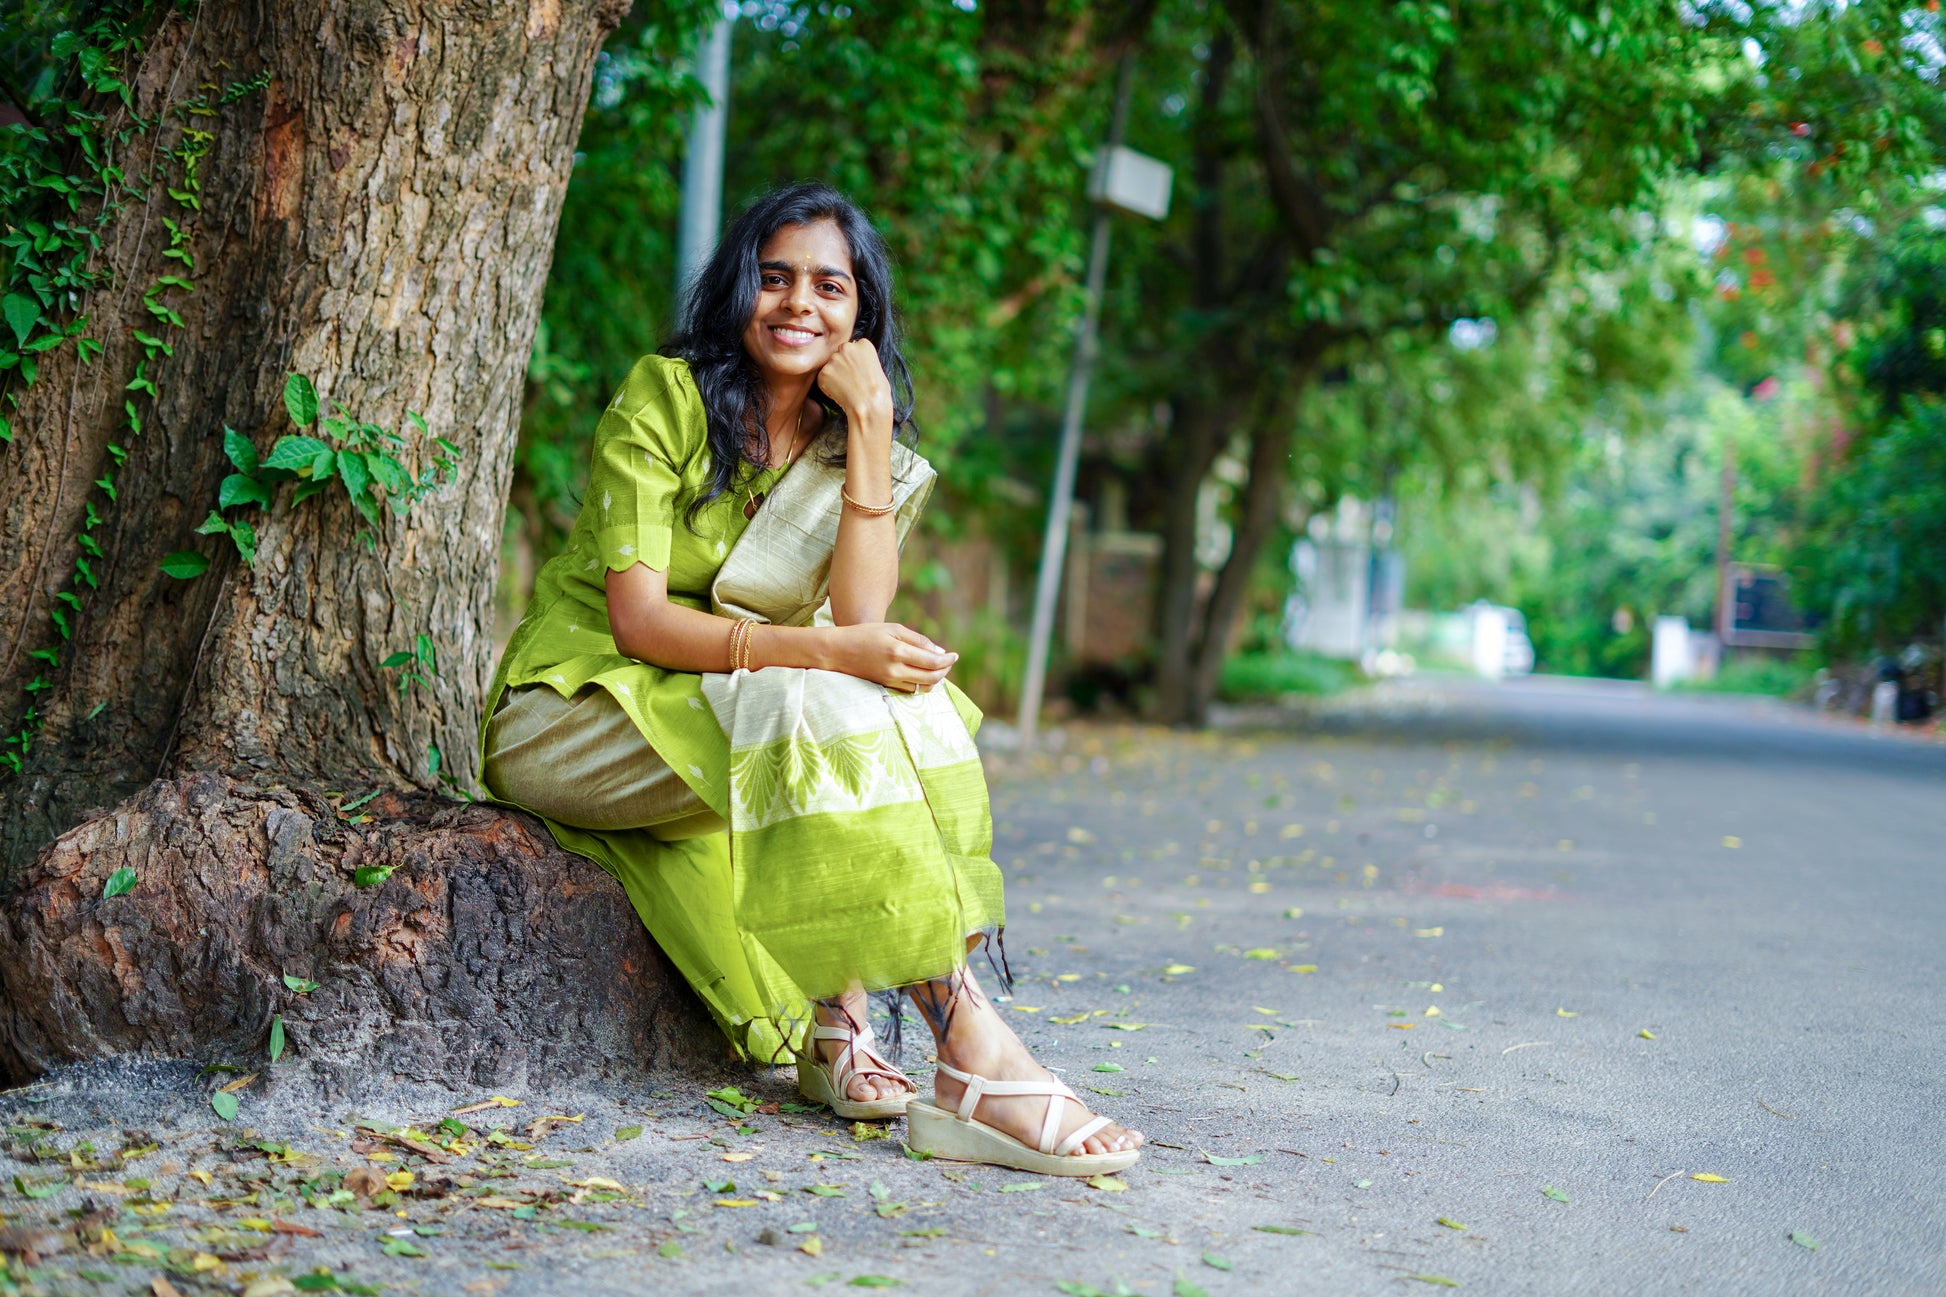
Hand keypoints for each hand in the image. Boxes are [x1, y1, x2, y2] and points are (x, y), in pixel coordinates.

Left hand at [816, 338, 893, 428]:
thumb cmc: (878, 391)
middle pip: (840, 355)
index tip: (860, 373)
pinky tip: (841, 394)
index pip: (853, 349)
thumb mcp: (877, 368)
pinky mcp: (824, 372)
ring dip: (835, 377)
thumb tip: (854, 364)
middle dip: (842, 366)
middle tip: (851, 382)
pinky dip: (828, 388)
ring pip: (831, 367)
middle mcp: (847, 347)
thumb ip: (863, 360)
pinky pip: (823, 379)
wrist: (870, 405)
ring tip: (848, 389)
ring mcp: (834, 359)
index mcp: (863, 344)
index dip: (855, 363)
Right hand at [826, 623, 956, 691]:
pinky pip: (911, 690)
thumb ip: (918, 640)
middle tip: (949, 662)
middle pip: (931, 677)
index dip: (948, 660)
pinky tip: (924, 674)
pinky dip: (922, 684)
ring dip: (935, 679)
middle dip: (945, 671)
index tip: (954, 655)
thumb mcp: (892, 628)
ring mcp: (890, 681)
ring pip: (923, 687)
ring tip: (938, 668)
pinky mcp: (885, 686)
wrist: (837, 651)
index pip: (933, 661)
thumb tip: (939, 651)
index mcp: (898, 651)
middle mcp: (895, 670)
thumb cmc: (865, 634)